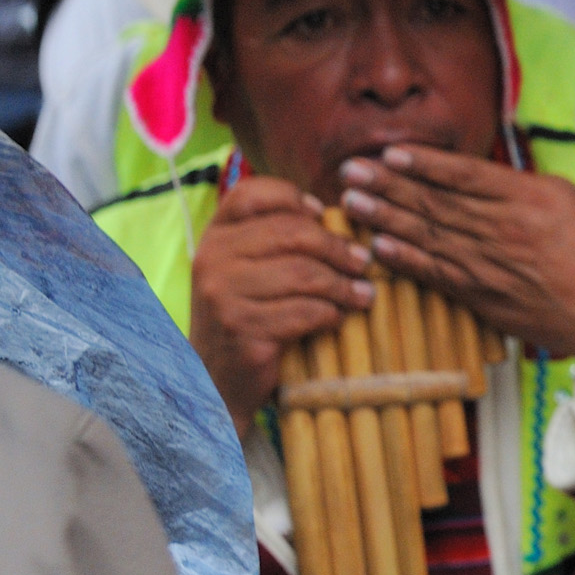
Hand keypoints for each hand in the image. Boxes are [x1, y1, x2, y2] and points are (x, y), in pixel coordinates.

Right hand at [188, 176, 373, 438]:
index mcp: (215, 235)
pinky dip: (330, 313)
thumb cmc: (248, 316)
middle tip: (364, 263)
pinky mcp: (240, 327)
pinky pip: (303, 311)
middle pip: (291, 232)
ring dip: (342, 285)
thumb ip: (279, 239)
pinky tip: (339, 317)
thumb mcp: (252, 270)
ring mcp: (221, 293)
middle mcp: (211, 258)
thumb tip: (336, 212)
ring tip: (362, 294)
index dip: (295, 197)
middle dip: (338, 248)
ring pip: (303, 273)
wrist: (217, 381)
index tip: (324, 215)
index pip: (253, 193)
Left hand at [338, 144, 574, 382]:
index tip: (389, 153)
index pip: (464, 175)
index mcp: (529, 199)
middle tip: (350, 170)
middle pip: (436, 202)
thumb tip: (483, 176)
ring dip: (385, 218)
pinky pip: (437, 274)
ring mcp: (491, 265)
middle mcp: (504, 229)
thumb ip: (526, 186)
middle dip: (388, 185)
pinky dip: (406, 260)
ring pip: (429, 236)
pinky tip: (379, 247)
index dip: (423, 164)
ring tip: (352, 203)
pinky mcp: (484, 296)